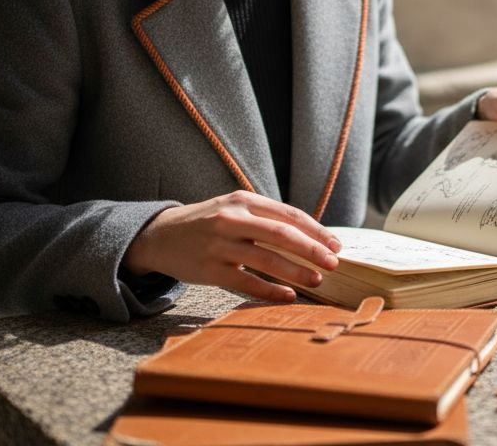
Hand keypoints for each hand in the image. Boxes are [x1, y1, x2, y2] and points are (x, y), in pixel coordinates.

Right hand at [123, 191, 341, 302]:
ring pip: (265, 259)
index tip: (336, 246)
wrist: (160, 235)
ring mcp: (219, 245)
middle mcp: (231, 219)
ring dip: (295, 272)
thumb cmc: (208, 223)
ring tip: (316, 281)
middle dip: (311, 250)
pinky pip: (246, 282)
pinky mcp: (209, 269)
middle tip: (333, 264)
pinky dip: (270, 290)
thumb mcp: (234, 208)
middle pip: (281, 234)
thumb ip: (265, 218)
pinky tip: (287, 296)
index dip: (315, 231)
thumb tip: (311, 236)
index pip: (288, 215)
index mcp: (243, 200)